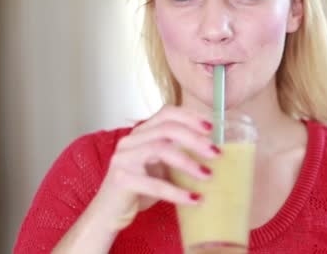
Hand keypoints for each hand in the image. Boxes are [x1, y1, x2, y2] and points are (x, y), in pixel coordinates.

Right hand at [87, 105, 219, 231]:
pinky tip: (195, 199)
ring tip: (208, 175)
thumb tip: (213, 151)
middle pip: (167, 129)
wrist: (109, 214)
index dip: (190, 117)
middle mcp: (130, 141)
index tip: (212, 127)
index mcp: (140, 133)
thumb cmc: (138, 189)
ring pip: (160, 149)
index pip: (166, 113)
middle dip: (195, 139)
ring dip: (188, 162)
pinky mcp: (121, 180)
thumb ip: (177, 154)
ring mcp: (123, 159)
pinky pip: (154, 184)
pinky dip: (178, 192)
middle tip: (216, 153)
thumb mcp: (160, 167)